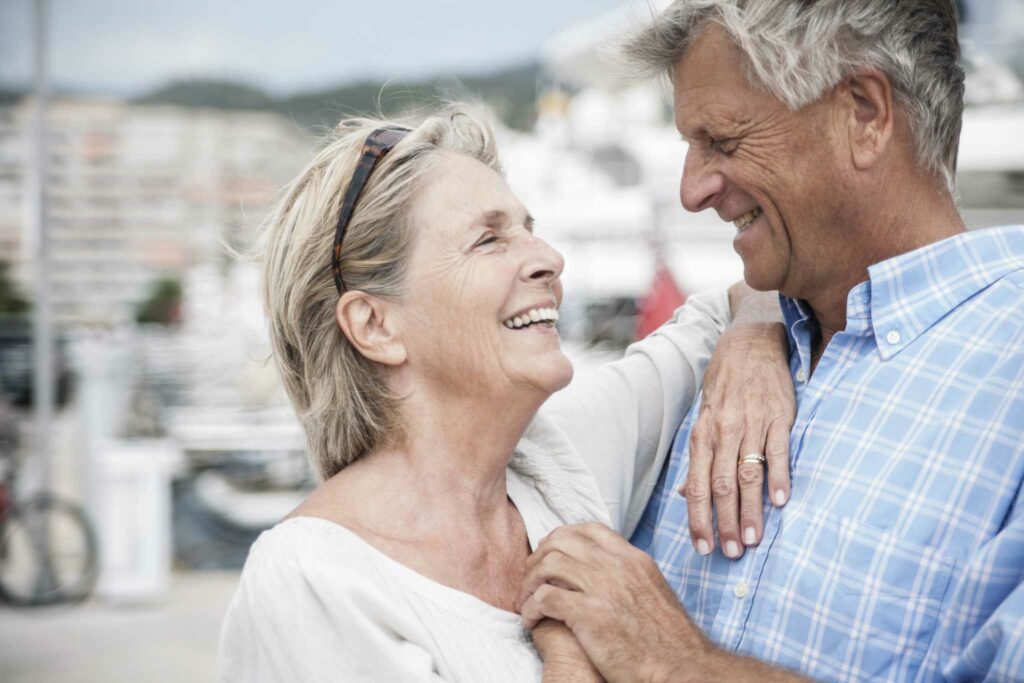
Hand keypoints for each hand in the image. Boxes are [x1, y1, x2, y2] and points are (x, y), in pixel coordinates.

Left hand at [519, 523, 711, 682]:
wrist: (681, 668)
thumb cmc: (668, 641)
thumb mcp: (654, 592)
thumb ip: (629, 576)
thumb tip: (608, 572)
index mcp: (634, 559)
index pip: (589, 529)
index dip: (562, 538)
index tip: (550, 555)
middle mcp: (617, 566)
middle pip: (562, 541)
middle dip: (538, 558)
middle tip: (531, 579)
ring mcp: (603, 588)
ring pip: (547, 565)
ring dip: (529, 583)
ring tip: (526, 601)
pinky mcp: (589, 614)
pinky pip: (544, 598)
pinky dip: (530, 607)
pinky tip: (531, 620)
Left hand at [683, 319, 793, 558]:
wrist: (751, 343)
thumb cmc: (725, 387)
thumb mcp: (704, 419)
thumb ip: (698, 460)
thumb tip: (686, 494)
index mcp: (702, 436)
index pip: (698, 486)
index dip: (699, 519)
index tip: (703, 548)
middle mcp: (724, 432)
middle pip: (722, 486)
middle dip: (725, 523)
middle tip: (731, 552)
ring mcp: (752, 424)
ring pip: (748, 474)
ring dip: (750, 510)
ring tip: (753, 538)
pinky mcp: (779, 416)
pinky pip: (778, 451)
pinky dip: (779, 477)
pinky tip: (781, 501)